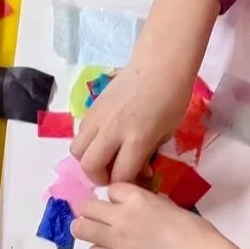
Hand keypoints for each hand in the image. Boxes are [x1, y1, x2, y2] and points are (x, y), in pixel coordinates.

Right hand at [69, 56, 195, 186]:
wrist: (159, 65)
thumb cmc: (172, 98)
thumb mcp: (166, 133)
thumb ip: (147, 155)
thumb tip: (138, 170)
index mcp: (137, 139)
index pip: (120, 175)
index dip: (126, 184)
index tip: (136, 180)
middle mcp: (112, 131)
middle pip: (90, 166)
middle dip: (100, 177)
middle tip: (113, 174)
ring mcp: (98, 119)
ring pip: (77, 151)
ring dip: (89, 160)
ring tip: (104, 157)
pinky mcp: (91, 109)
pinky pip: (80, 134)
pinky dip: (88, 143)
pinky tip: (104, 139)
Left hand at [73, 184, 249, 248]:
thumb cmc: (194, 231)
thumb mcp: (169, 206)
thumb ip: (147, 204)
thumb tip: (138, 208)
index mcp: (137, 198)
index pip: (111, 189)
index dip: (115, 198)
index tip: (121, 205)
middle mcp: (121, 216)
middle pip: (86, 207)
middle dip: (91, 211)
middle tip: (101, 220)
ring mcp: (116, 240)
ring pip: (81, 229)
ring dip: (87, 230)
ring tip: (96, 235)